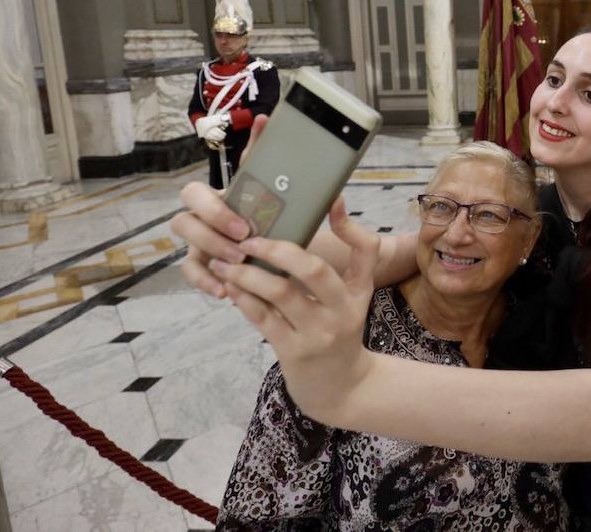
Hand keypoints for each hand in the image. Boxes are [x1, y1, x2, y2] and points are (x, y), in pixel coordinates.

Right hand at [173, 115, 270, 297]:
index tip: (244, 225)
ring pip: (185, 245)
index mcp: (219, 196)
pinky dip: (205, 281)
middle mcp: (203, 217)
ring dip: (211, 251)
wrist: (288, 247)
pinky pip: (191, 271)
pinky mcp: (203, 264)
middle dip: (211, 231)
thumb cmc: (277, 214)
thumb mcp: (277, 188)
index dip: (214, 209)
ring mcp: (199, 242)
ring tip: (240, 265)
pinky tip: (225, 291)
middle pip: (183, 218)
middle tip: (243, 242)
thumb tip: (265, 118)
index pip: (195, 193)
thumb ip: (267, 158)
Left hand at [207, 204, 380, 426]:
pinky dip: (243, 298)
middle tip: (248, 239)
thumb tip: (329, 209)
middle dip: (277, 249)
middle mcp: (341, 311)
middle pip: (313, 270)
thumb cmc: (341, 332)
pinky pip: (262, 318)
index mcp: (359, 293)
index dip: (350, 226)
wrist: (340, 388)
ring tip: (224, 261)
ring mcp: (316, 334)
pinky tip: (229, 285)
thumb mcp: (355, 299)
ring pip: (279, 293)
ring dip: (247, 274)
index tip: (332, 201)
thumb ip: (344, 261)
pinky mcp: (292, 352)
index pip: (366, 252)